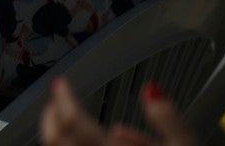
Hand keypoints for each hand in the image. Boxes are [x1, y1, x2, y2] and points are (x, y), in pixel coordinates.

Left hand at [40, 77, 198, 145]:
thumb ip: (171, 120)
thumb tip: (151, 91)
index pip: (74, 122)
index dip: (64, 99)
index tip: (62, 84)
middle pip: (56, 139)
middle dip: (53, 114)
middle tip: (57, 98)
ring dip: (53, 132)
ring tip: (58, 116)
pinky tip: (70, 142)